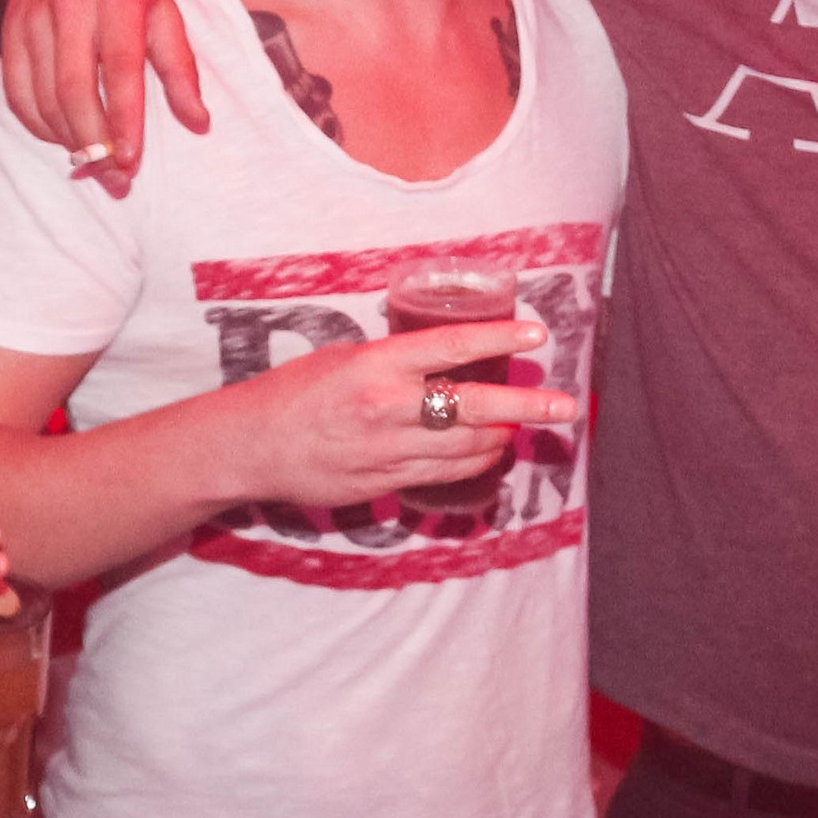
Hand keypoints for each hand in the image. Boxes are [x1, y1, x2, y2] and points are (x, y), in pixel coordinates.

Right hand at [0, 0, 205, 189]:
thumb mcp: (165, 10)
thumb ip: (180, 68)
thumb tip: (198, 123)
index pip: (119, 68)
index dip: (123, 119)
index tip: (131, 160)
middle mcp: (71, 3)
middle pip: (74, 89)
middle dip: (93, 142)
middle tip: (114, 178)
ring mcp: (34, 16)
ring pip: (44, 96)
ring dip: (68, 140)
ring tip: (93, 165)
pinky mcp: (9, 30)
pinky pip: (17, 92)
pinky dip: (38, 124)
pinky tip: (62, 137)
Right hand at [221, 319, 577, 512]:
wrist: (252, 448)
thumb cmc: (293, 392)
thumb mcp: (343, 358)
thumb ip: (393, 361)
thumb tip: (442, 360)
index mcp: (376, 365)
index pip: (452, 347)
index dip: (500, 339)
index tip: (537, 334)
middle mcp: (388, 408)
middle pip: (475, 407)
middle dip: (527, 406)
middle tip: (565, 405)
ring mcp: (389, 450)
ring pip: (468, 448)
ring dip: (503, 437)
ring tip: (524, 426)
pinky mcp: (385, 483)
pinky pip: (445, 474)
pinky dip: (475, 463)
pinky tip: (490, 453)